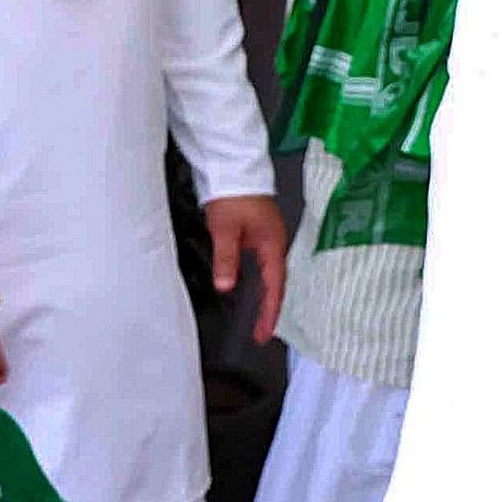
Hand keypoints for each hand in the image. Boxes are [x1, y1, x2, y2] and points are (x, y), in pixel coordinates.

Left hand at [205, 193, 287, 346]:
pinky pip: (264, 266)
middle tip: (260, 335)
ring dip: (266, 298)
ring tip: (258, 320)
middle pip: (276, 284)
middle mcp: (275, 244)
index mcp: (272, 245)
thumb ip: (227, 259)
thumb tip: (226, 286)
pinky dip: (260, 283)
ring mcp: (268, 239)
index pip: (274, 286)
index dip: (269, 312)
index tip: (263, 333)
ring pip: (271, 275)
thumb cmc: (233, 194)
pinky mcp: (259, 234)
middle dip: (270, 310)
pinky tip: (251, 290)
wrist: (234, 167)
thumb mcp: (225, 229)